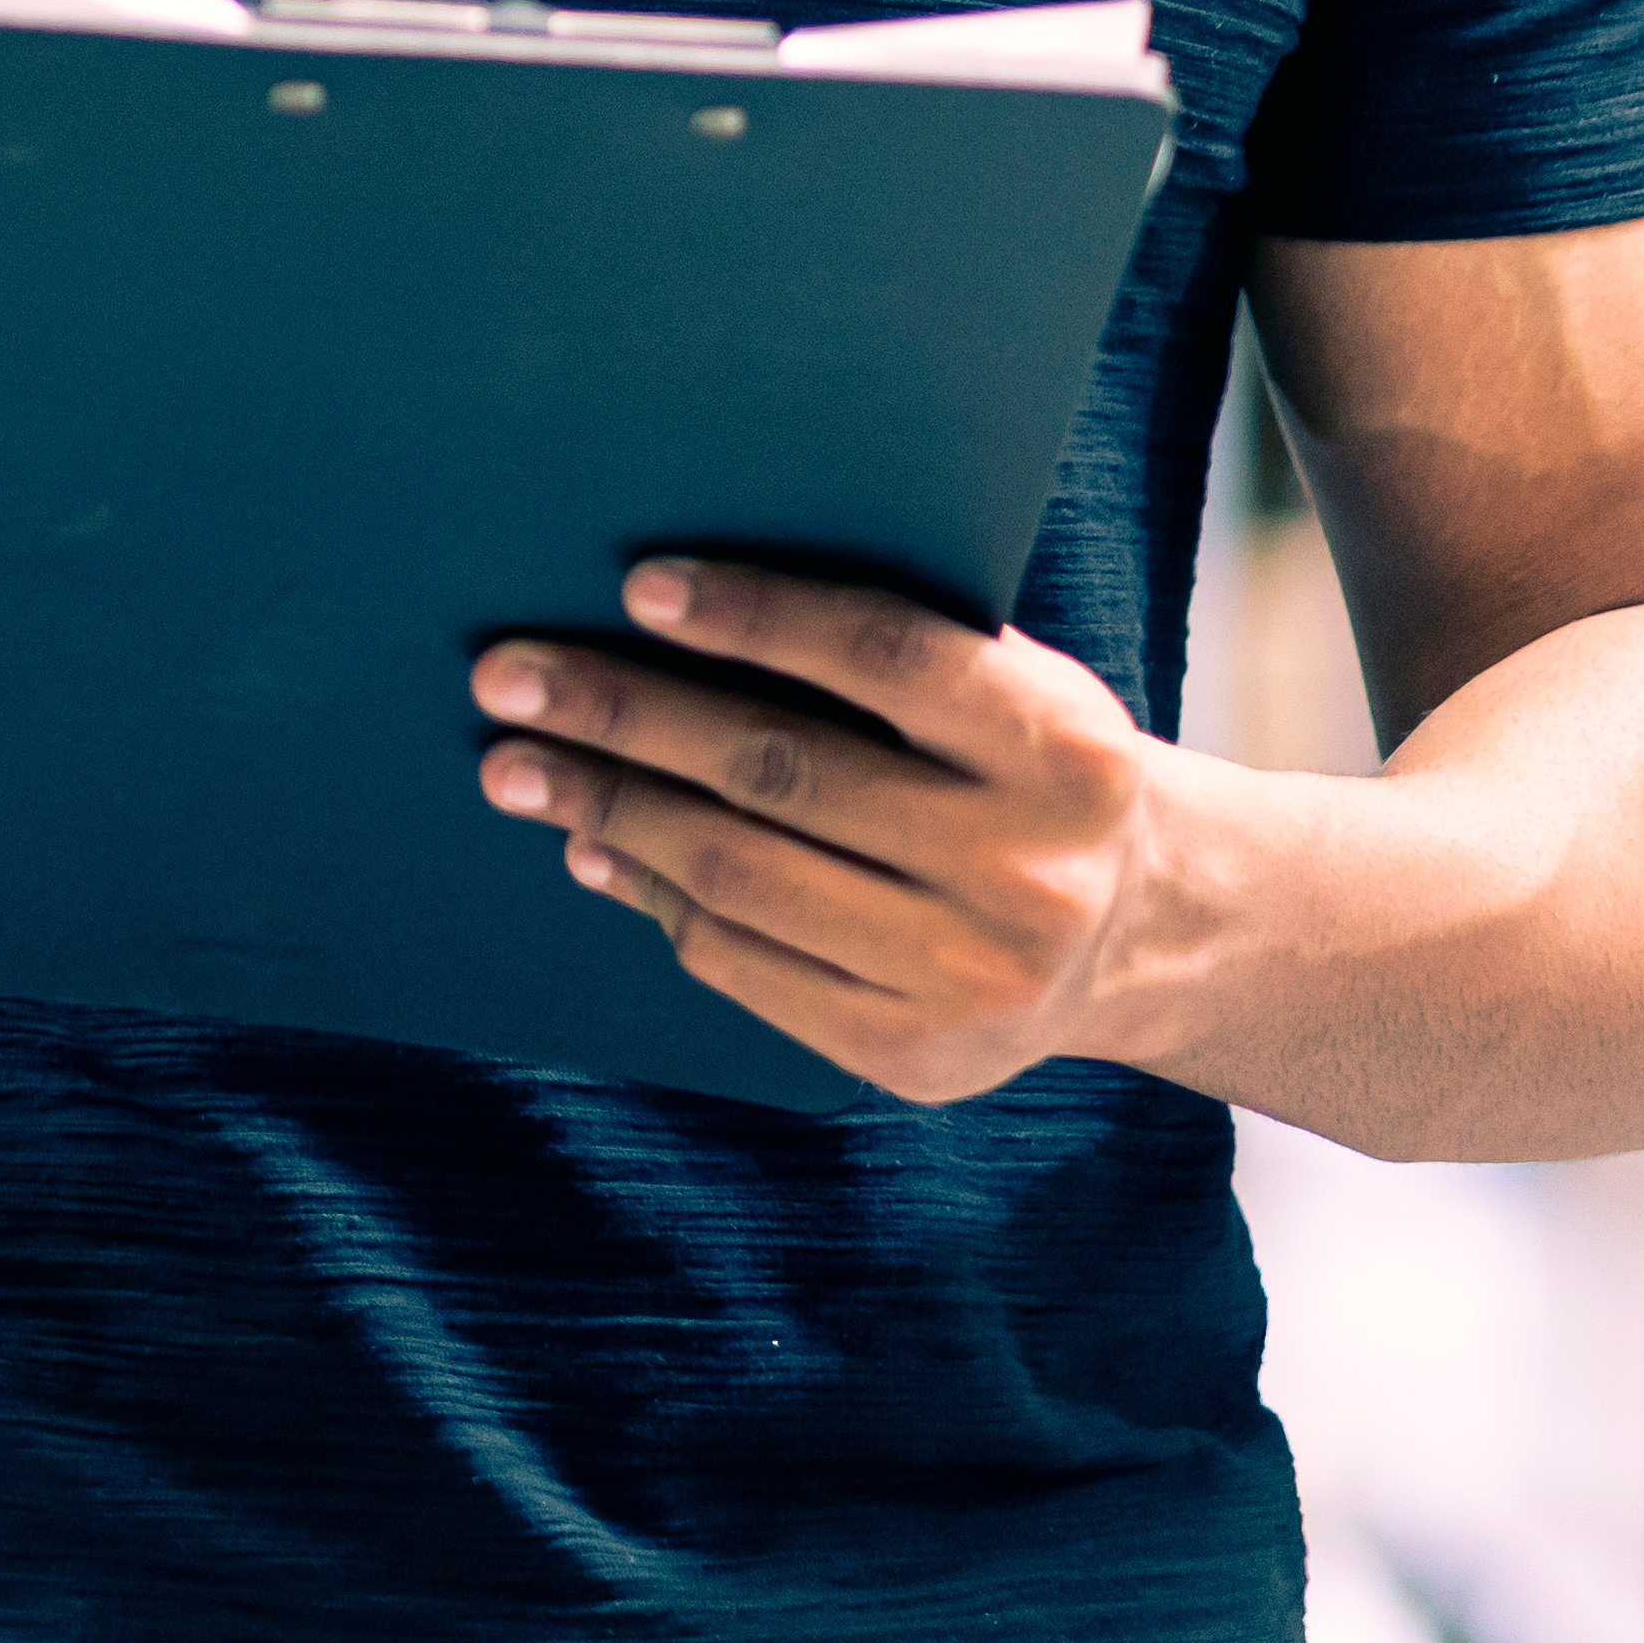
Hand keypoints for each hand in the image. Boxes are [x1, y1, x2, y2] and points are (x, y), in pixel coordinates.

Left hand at [469, 560, 1178, 1107]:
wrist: (1136, 931)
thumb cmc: (1023, 767)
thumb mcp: (1011, 687)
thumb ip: (886, 646)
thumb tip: (661, 605)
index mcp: (1066, 748)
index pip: (887, 657)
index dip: (756, 617)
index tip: (635, 585)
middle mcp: (1029, 871)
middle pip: (783, 773)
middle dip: (625, 716)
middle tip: (507, 676)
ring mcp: (972, 978)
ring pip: (743, 876)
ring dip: (608, 811)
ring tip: (515, 765)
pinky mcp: (915, 1058)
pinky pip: (746, 964)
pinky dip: (655, 898)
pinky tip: (594, 852)